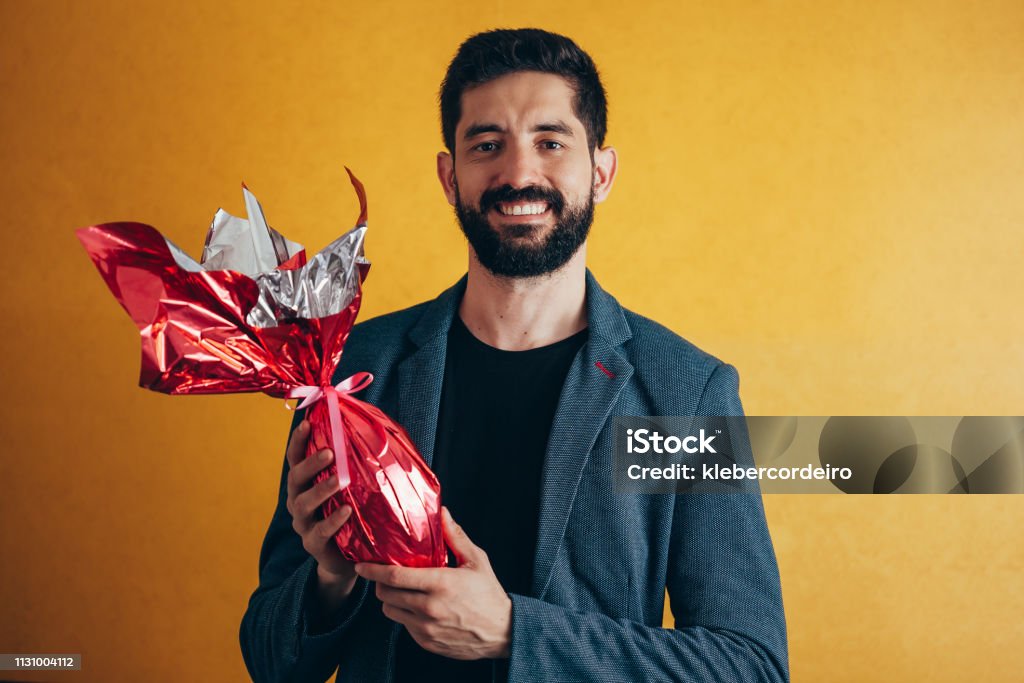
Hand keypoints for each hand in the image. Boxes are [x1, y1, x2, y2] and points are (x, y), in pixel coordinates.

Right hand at [285, 420, 356, 604]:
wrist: (351, 558)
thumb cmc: (354, 513)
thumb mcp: (354, 486)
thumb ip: (357, 462)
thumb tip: (376, 427)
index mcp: (305, 482)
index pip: (295, 458)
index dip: (298, 440)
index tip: (307, 423)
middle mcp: (299, 500)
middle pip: (295, 478)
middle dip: (310, 463)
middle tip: (330, 452)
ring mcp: (304, 524)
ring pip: (304, 504)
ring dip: (321, 490)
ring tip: (339, 480)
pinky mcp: (314, 545)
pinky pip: (319, 532)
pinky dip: (332, 520)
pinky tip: (346, 510)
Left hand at [355, 508, 511, 659]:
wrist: (502, 631)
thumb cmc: (489, 592)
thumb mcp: (476, 560)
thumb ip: (455, 536)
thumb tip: (442, 512)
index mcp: (440, 584)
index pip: (395, 576)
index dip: (373, 570)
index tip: (361, 565)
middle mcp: (429, 608)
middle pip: (386, 595)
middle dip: (380, 584)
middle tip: (383, 575)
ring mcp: (426, 628)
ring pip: (390, 612)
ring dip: (390, 600)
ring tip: (399, 591)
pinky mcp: (427, 642)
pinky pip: (404, 626)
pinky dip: (404, 615)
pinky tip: (415, 606)